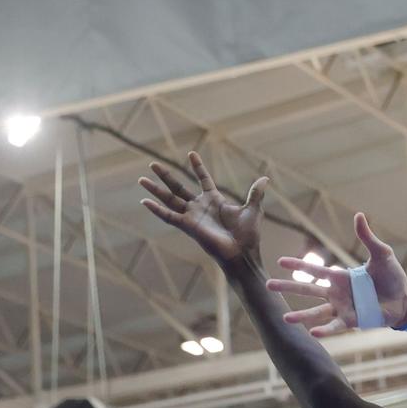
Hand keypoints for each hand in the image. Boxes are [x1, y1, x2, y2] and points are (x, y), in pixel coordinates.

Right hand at [141, 153, 266, 266]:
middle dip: (166, 176)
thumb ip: (255, 193)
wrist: (242, 253)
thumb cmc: (248, 236)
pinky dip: (156, 210)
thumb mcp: (252, 210)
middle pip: (178, 187)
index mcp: (214, 201)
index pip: (203, 179)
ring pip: (169, 199)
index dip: (198, 167)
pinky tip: (144, 201)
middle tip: (152, 164)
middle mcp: (200, 207)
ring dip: (155, 189)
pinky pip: (169, 216)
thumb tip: (265, 178)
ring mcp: (192, 216)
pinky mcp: (188, 226)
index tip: (191, 153)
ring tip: (141, 179)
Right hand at [265, 213, 406, 333]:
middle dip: (288, 288)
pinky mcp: (352, 321)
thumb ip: (367, 238)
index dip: (298, 265)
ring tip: (284, 318)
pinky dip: (325, 330)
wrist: (405, 299)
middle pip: (307, 290)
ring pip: (316, 312)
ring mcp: (343, 308)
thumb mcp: (381, 254)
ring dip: (301, 316)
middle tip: (267, 285)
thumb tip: (359, 215)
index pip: (314, 270)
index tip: (280, 262)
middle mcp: (336, 293)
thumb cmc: (392, 277)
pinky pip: (335, 326)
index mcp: (340, 276)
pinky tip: (313, 332)